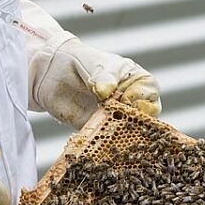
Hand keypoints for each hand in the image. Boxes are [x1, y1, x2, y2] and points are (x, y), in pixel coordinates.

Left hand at [19, 0, 160, 127]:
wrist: (54, 73)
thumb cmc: (82, 62)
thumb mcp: (96, 65)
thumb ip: (103, 77)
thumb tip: (105, 92)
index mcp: (137, 82)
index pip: (150, 94)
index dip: (141, 98)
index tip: (124, 97)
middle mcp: (132, 103)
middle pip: (146, 118)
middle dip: (135, 119)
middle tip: (117, 114)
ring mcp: (117, 119)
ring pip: (129, 132)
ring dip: (121, 133)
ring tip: (105, 126)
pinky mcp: (101, 132)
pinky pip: (108, 141)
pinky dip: (105, 142)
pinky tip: (97, 137)